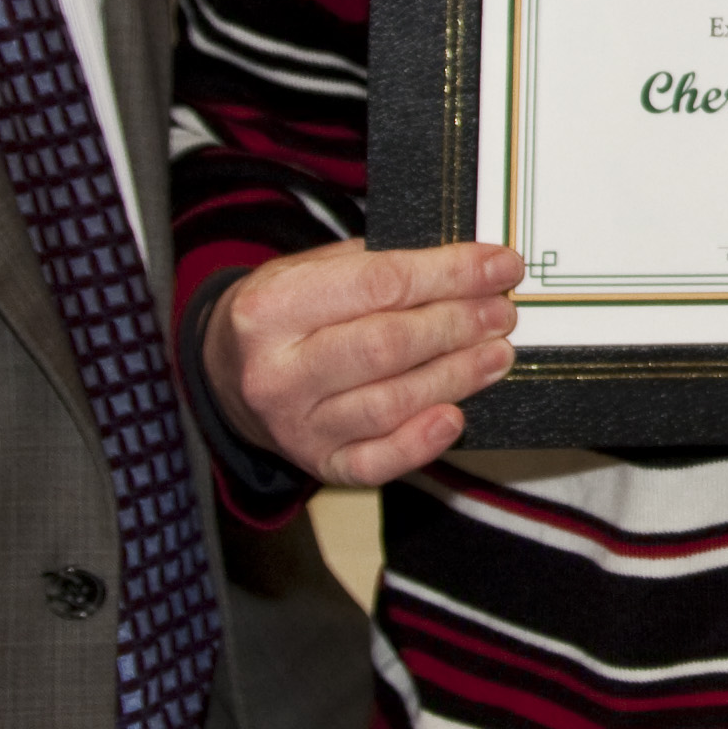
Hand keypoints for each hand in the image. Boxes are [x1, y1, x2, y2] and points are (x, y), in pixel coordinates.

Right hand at [200, 241, 521, 485]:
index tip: (500, 266)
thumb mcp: (310, 271)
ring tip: (496, 353)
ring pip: (390, 403)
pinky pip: (376, 462)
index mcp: (271, 308)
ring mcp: (294, 425)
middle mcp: (277, 372)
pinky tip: (456, 417)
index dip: (450, 274)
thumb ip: (378, 265)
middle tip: (502, 313)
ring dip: (456, 376)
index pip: (378, 284)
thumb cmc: (286, 314)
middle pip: (387, 345)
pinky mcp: (317, 463)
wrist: (226, 373)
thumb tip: (468, 266)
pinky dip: (421, 442)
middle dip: (458, 325)